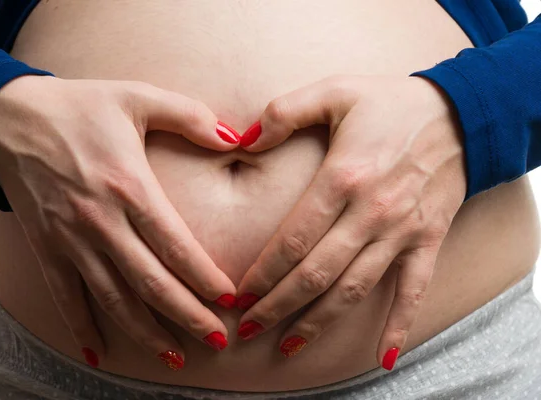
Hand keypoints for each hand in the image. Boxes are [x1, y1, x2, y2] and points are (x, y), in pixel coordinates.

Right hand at [0, 75, 240, 369]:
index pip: (176, 245)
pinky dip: (81, 327)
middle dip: (188, 316)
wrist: (9, 116)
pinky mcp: (46, 248)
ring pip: (114, 299)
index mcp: (129, 186)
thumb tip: (235, 138)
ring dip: (146, 332)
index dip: (205, 278)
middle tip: (218, 340)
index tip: (231, 299)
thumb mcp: (138, 96)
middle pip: (151, 283)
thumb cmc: (80, 106)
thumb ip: (189, 116)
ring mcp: (70, 240)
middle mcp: (101, 222)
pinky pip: (65, 297)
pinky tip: (99, 354)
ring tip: (175, 356)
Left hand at [235, 75, 466, 369]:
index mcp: (343, 177)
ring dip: (317, 322)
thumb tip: (242, 141)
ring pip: (353, 289)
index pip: (292, 239)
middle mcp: (371, 212)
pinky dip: (399, 325)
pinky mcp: (427, 240)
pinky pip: (413, 290)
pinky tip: (383, 357)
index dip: (263, 272)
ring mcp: (402, 231)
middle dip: (277, 305)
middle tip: (249, 327)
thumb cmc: (390, 102)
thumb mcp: (335, 90)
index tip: (240, 294)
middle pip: (315, 274)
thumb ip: (284, 112)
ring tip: (287, 346)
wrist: (461, 112)